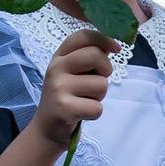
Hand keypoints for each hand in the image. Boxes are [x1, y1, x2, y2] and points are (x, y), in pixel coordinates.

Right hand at [31, 27, 114, 149]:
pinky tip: (82, 113)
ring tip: (84, 100)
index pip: (83, 36)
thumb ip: (88, 57)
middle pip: (95, 55)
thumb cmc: (66, 98)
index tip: (116, 49)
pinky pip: (97, 107)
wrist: (47, 129)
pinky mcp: (65, 108)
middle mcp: (56, 68)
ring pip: (101, 84)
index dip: (104, 39)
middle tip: (96, 83)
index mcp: (59, 57)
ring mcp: (59, 88)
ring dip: (99, 95)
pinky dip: (95, 113)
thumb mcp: (71, 72)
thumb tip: (112, 46)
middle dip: (106, 70)